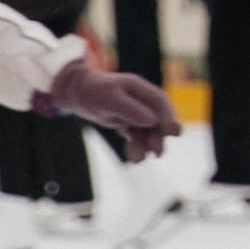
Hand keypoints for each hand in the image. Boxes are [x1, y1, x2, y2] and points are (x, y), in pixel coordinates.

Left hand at [47, 55, 181, 154]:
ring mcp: (135, 111)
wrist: (76, 93)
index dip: (169, 118)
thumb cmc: (93, 91)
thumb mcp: (110, 99)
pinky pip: (136, 135)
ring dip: (146, 145)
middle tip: (157, 154)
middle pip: (157, 119)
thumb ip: (131, 109)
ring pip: (147, 130)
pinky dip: (136, 146)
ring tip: (138, 160)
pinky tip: (134, 157)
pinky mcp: (127, 121)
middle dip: (158, 137)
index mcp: (140, 89)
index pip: (160, 103)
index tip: (173, 134)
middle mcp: (141, 100)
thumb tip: (152, 121)